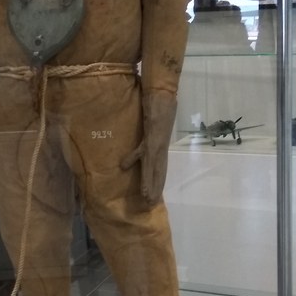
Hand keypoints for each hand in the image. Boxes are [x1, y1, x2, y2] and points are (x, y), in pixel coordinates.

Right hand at [120, 90, 176, 205]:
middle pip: (158, 171)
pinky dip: (141, 166)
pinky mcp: (153, 136)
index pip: (159, 167)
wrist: (163, 91)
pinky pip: (146, 154)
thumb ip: (146, 133)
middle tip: (150, 204)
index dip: (157, 181)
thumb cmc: (157, 104)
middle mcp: (161, 147)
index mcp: (160, 145)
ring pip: (153, 167)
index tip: (153, 195)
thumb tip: (139, 139)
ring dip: (149, 183)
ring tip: (146, 198)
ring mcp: (157, 142)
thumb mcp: (150, 123)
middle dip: (154, 188)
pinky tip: (132, 175)